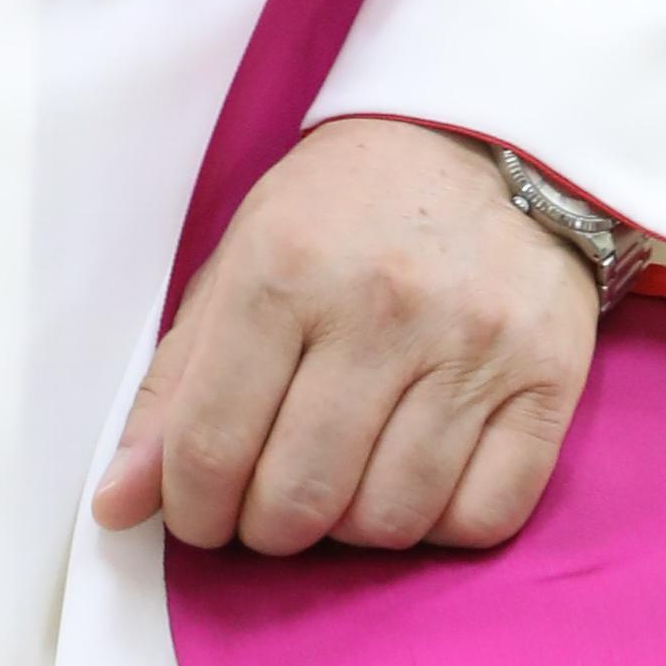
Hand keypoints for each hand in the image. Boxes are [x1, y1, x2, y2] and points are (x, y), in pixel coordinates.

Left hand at [92, 118, 598, 563]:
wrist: (490, 137)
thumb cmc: (349, 208)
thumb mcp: (244, 258)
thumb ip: (178, 384)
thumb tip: (116, 507)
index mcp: (284, 264)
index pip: (211, 446)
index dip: (193, 510)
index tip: (203, 511)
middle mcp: (380, 303)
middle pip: (298, 499)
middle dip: (269, 528)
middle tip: (273, 501)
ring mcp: (473, 342)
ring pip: (389, 520)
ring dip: (353, 528)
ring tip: (347, 479)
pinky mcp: (549, 376)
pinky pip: (482, 519)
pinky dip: (440, 526)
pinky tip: (421, 477)